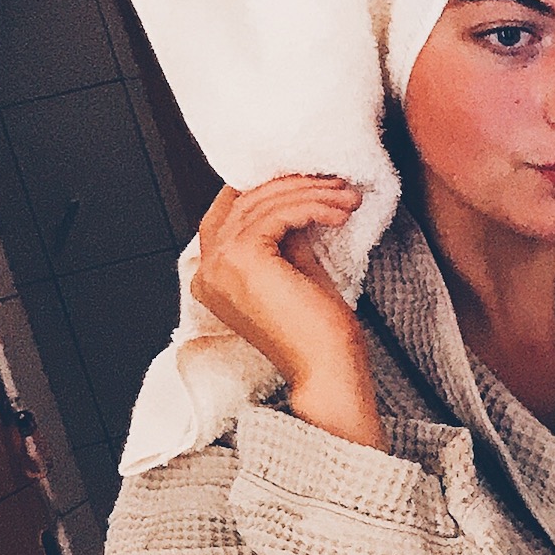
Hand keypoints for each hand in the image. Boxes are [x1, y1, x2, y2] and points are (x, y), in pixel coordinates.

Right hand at [191, 176, 382, 450]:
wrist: (328, 372)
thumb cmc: (320, 335)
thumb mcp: (297, 269)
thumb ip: (286, 234)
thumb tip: (297, 195)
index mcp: (213, 276)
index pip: (232, 212)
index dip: (269, 189)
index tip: (312, 182)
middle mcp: (207, 270)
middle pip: (244, 202)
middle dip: (294, 187)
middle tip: (337, 184)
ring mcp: (219, 264)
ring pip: (262, 203)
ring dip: (311, 193)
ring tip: (347, 197)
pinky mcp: (242, 258)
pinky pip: (277, 213)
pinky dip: (313, 206)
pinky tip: (340, 211)